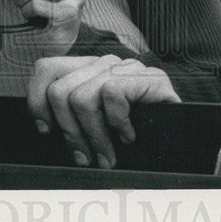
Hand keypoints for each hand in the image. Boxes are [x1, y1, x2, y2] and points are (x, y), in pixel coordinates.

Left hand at [27, 54, 180, 168]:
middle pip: (59, 90)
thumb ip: (70, 117)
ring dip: (93, 137)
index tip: (46, 131)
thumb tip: (42, 130)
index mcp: (87, 70)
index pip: (46, 68)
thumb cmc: (136, 136)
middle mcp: (104, 64)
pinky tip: (128, 135)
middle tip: (84, 157)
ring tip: (106, 156)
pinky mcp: (148, 78)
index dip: (37, 101)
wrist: (183, 138)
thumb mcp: (94, 124)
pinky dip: (117, 122)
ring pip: (81, 97)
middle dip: (68, 132)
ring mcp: (127, 68)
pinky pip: (111, 94)